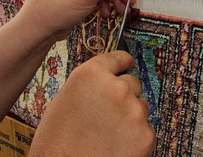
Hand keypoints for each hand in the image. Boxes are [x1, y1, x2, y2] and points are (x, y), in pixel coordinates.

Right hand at [29, 51, 155, 156]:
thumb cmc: (57, 142)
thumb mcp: (64, 100)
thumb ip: (89, 85)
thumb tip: (104, 83)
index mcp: (92, 75)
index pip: (117, 57)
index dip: (123, 61)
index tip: (127, 63)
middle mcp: (116, 88)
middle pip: (131, 83)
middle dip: (123, 95)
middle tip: (109, 113)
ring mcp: (134, 111)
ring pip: (140, 105)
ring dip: (130, 115)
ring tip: (109, 132)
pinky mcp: (146, 134)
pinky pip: (145, 128)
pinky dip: (136, 135)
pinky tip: (117, 144)